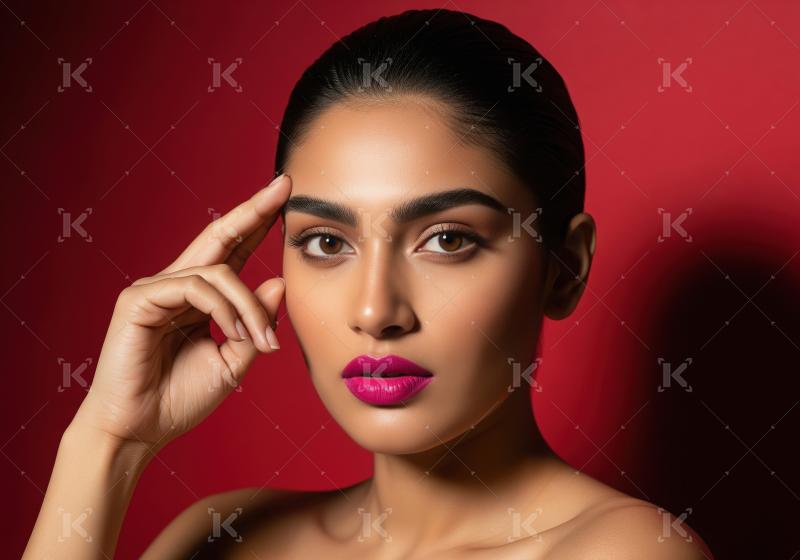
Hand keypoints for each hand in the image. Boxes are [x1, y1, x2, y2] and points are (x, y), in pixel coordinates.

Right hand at [72, 174, 291, 450]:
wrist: (139, 430)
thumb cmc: (180, 399)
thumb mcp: (233, 361)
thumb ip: (256, 323)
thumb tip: (279, 282)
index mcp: (200, 298)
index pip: (233, 250)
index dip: (257, 223)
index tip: (284, 196)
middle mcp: (177, 285)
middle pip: (219, 236)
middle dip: (254, 210)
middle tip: (283, 186)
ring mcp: (155, 289)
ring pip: (218, 272)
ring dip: (249, 307)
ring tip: (262, 342)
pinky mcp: (139, 299)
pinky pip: (196, 288)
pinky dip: (225, 310)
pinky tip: (236, 335)